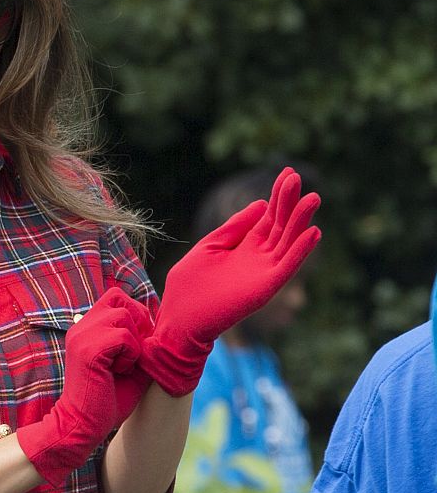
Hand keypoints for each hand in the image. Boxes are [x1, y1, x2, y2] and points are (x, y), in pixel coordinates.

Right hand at [17, 287, 153, 485]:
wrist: (82, 426)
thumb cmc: (108, 400)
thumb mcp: (131, 363)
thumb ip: (142, 340)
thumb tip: (165, 322)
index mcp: (86, 328)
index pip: (117, 298)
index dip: (135, 316)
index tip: (134, 348)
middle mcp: (81, 327)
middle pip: (122, 301)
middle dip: (136, 326)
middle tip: (131, 356)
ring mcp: (81, 336)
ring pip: (124, 316)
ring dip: (133, 342)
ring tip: (123, 365)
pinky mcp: (88, 350)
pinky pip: (124, 337)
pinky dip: (130, 354)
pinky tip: (118, 372)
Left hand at [140, 167, 320, 395]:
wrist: (179, 320)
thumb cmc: (188, 287)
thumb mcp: (209, 247)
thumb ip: (233, 228)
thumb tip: (259, 204)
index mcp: (244, 246)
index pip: (267, 216)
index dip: (277, 196)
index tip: (288, 172)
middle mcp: (258, 257)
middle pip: (280, 225)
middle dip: (289, 202)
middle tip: (298, 177)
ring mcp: (263, 272)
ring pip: (287, 242)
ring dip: (301, 221)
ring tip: (313, 198)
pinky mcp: (265, 288)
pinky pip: (288, 266)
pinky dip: (301, 250)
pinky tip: (313, 232)